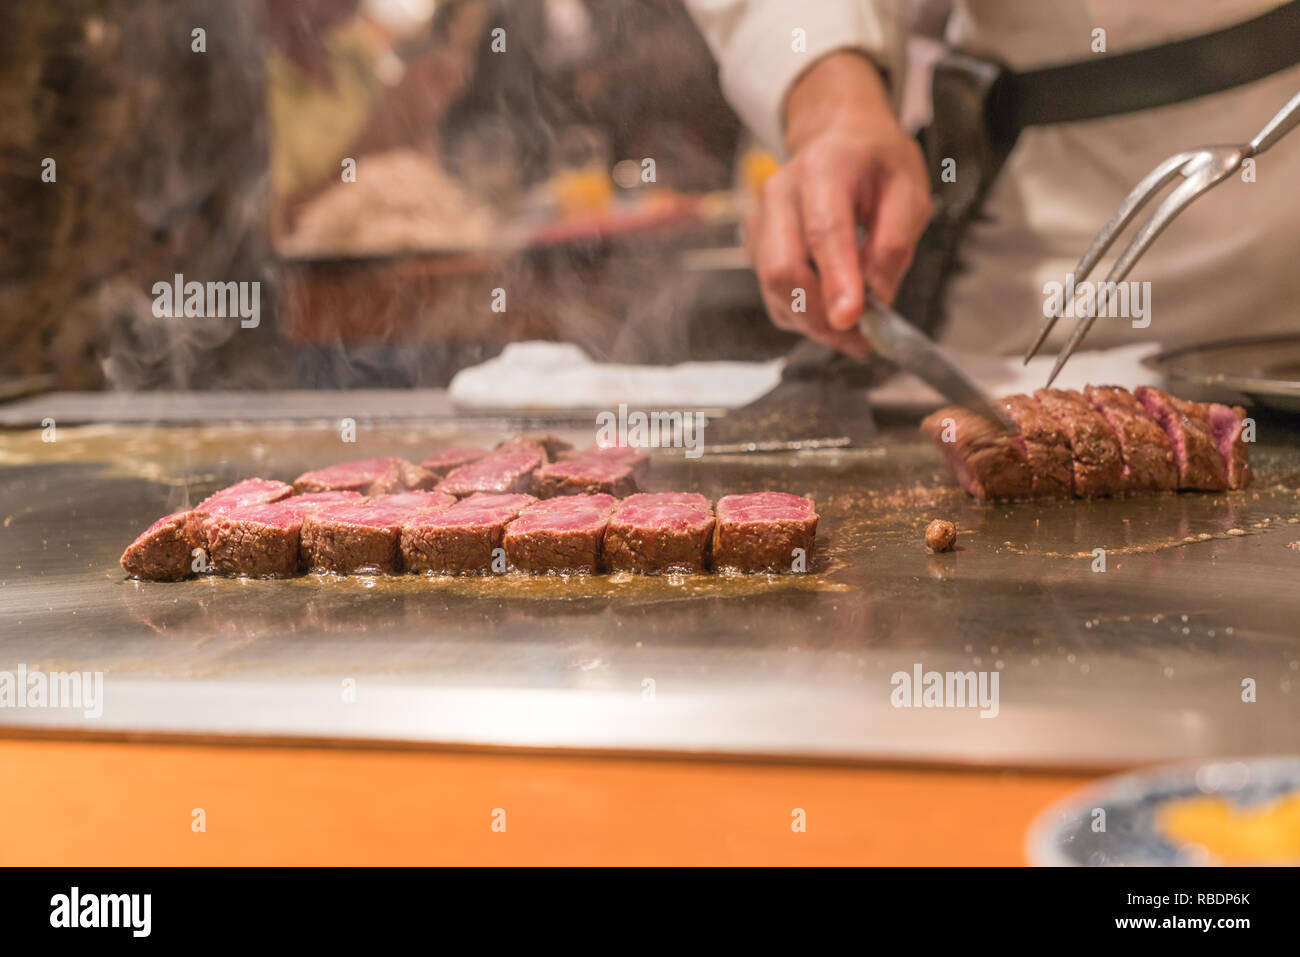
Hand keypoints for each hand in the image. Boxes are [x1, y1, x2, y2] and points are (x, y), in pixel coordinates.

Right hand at [745, 52, 931, 356]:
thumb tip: (879, 294)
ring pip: (774, 289)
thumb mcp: (908, 189)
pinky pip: (774, 295)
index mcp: (825, 168)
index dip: (836, 279)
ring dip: (813, 323)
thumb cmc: (874, 161)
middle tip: (861, 339)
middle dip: (820, 314)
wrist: (836, 136)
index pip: (824, 230)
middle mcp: (781, 193)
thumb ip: (895, 241)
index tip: (852, 318)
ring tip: (854, 334)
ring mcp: (761, 220)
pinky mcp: (756, 245)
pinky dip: (803, 316)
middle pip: (784, 268)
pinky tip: (831, 315)